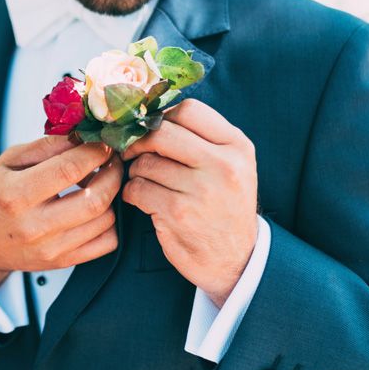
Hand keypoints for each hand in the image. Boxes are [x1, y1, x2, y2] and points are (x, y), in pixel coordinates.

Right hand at [0, 136, 122, 291]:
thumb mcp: (8, 161)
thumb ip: (46, 146)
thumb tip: (82, 135)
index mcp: (16, 195)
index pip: (69, 170)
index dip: (94, 152)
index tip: (102, 143)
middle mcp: (35, 226)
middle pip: (95, 199)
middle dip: (112, 173)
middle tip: (111, 160)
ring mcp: (51, 249)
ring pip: (105, 221)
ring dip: (112, 196)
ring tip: (101, 182)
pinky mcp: (62, 262)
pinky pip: (106, 243)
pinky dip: (110, 222)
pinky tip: (96, 209)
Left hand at [122, 99, 257, 306]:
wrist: (237, 259)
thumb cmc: (225, 206)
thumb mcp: (231, 165)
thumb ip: (200, 138)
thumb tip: (150, 113)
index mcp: (237, 146)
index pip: (188, 110)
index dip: (160, 117)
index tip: (150, 128)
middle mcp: (223, 164)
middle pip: (161, 132)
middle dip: (138, 141)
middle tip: (131, 151)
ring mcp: (201, 189)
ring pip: (145, 162)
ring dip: (136, 171)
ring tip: (145, 181)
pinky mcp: (178, 213)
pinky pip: (138, 188)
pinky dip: (132, 192)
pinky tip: (143, 199)